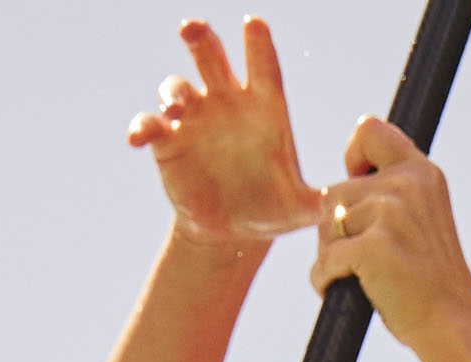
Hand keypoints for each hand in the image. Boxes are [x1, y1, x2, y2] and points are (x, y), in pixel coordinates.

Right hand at [130, 17, 319, 244]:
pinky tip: (138, 138)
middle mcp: (226, 102)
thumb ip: (312, 204)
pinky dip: (143, 127)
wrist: (232, 228)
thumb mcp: (296, 210)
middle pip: (212, 57)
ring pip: (177, 86)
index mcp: (264, 106)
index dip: (258, 44)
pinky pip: (150, 124)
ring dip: (172, 91)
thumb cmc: (270, 209)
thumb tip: (332, 206)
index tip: (254, 22)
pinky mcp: (168, 140)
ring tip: (175, 108)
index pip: (263, 67)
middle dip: (201, 38)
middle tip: (191, 27)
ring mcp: (194, 117)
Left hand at [316, 113, 470, 361]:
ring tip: (366, 276)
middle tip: (368, 257)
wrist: (452, 326)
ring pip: (325, 225)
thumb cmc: (430, 282)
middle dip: (336, 228)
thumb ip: (391, 193)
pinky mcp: (372, 246)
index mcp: (422, 174)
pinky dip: (327, 281)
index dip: (353, 155)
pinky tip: (355, 292)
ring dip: (332, 255)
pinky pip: (324, 260)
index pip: (369, 129)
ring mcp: (390, 214)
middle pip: (334, 192)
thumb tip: (334, 189)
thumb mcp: (421, 220)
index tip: (358, 184)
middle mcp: (407, 185)